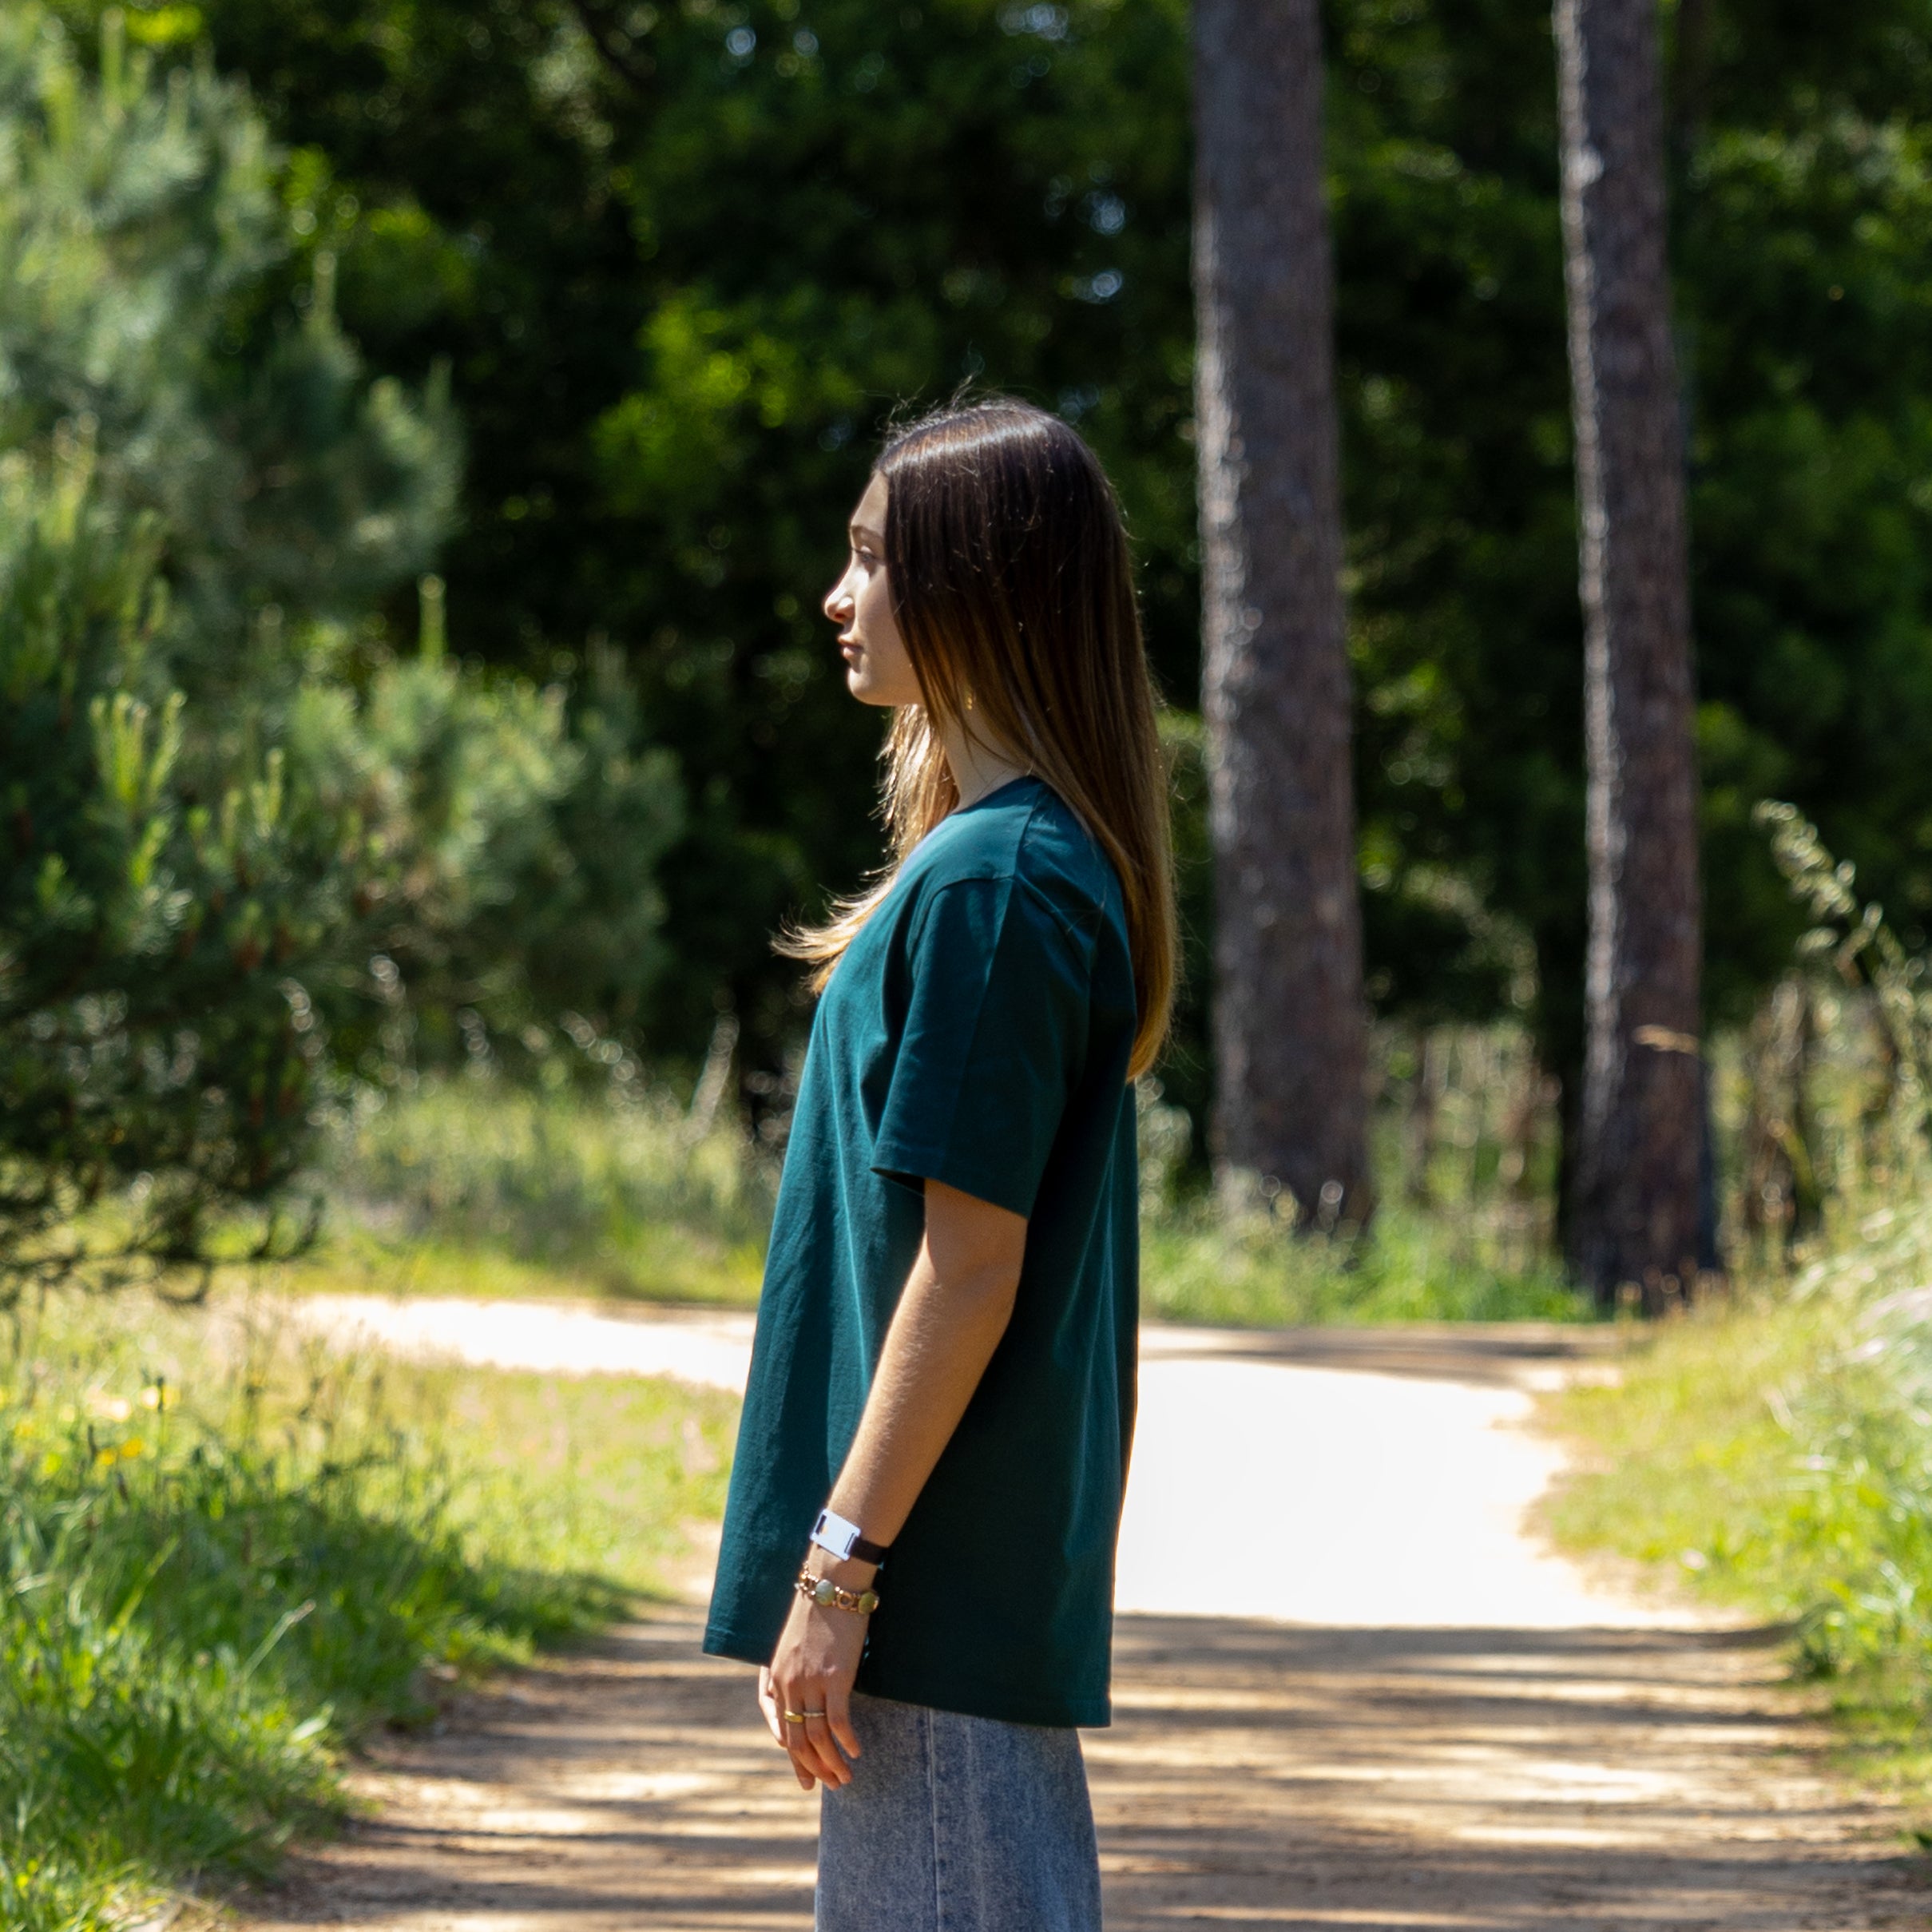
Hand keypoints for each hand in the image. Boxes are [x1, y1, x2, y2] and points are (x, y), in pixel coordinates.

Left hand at [761, 1564, 871, 1788]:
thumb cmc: (817, 1609)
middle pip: (796, 1739)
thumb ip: (793, 1672)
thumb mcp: (793, 1644)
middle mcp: (789, 1683)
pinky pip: (838, 1721)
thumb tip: (802, 1700)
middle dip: (812, 1768)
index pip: (779, 1728)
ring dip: (831, 1762)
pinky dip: (846, 1742)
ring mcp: (812, 1682)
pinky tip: (856, 1752)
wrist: (832, 1583)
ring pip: (817, 1736)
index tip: (805, 1777)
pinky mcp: (836, 1677)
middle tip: (828, 1786)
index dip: (792, 1758)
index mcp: (776, 1675)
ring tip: (845, 1778)